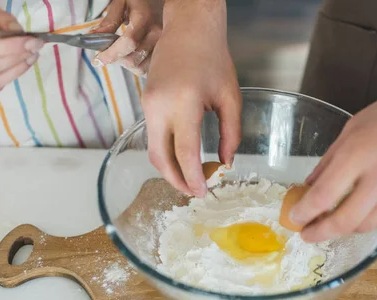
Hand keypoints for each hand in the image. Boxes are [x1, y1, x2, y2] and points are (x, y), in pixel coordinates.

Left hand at [91, 0, 162, 75]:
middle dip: (117, 59)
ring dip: (127, 65)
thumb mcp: (122, 2)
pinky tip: (133, 57)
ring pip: (141, 68)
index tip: (97, 60)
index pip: (128, 43)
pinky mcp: (165, 53)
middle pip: (133, 60)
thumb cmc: (141, 0)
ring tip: (122, 54)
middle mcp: (157, 34)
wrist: (161, 0)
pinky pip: (149, 69)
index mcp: (145, 19)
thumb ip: (110, 20)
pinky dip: (138, 67)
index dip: (111, 54)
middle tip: (109, 53)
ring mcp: (163, 46)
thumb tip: (94, 37)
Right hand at [142, 0, 240, 196]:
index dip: (193, 177)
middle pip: (161, 158)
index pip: (185, 152)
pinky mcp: (145, 103)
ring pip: (153, 150)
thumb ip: (231, 133)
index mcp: (185, 102)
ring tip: (189, 180)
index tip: (203, 192)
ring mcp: (148, 105)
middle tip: (193, 193)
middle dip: (176, 181)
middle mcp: (160, 105)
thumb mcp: (231, 97)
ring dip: (169, 170)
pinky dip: (165, 153)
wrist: (188, 30)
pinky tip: (181, 159)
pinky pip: (152, 136)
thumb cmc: (213, 58)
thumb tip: (226, 162)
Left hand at [291, 36, 376, 242]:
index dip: (303, 213)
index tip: (294, 218)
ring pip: (365, 226)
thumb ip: (331, 159)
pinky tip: (362, 212)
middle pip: (343, 222)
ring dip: (345, 227)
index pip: (322, 197)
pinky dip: (369, 220)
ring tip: (333, 221)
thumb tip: (310, 185)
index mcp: (358, 154)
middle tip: (308, 234)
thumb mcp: (356, 125)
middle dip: (320, 233)